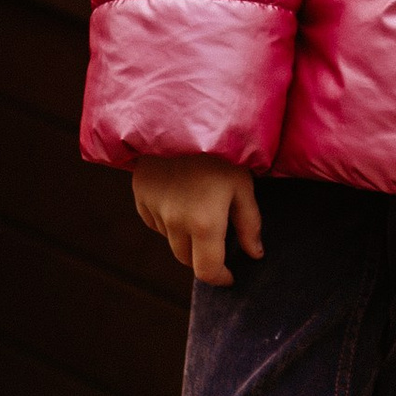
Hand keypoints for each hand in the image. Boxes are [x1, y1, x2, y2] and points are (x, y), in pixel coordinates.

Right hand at [130, 155, 264, 285]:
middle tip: (219, 235)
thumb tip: (255, 254)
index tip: (230, 275)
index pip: (207, 270)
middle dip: (204, 255)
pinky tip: (181, 192)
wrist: (181, 117)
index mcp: (204, 222)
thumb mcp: (244, 184)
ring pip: (171, 238)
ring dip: (186, 233)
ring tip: (200, 201)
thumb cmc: (222, 150)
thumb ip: (249, 224)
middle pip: (187, 258)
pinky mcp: (140, 196)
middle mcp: (175, 222)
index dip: (220, 278)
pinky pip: (156, 220)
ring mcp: (154, 209)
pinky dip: (169, 217)